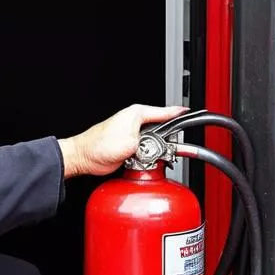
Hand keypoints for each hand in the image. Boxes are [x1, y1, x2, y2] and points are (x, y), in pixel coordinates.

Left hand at [58, 104, 186, 178]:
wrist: (84, 157)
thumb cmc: (98, 146)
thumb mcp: (130, 144)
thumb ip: (148, 145)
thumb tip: (156, 150)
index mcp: (137, 113)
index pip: (164, 112)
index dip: (178, 115)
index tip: (190, 114)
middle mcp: (135, 122)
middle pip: (162, 129)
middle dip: (166, 141)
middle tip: (169, 150)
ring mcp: (133, 134)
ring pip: (155, 142)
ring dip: (155, 152)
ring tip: (150, 157)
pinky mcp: (130, 146)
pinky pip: (146, 151)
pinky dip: (148, 157)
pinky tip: (143, 162)